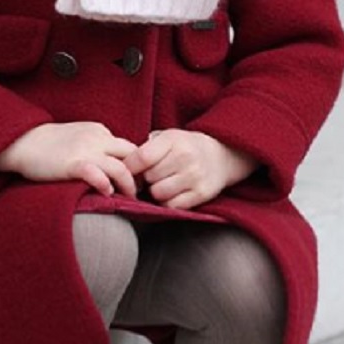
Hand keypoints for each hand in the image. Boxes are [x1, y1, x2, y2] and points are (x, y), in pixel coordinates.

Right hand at [0, 122, 138, 197]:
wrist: (23, 142)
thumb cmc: (49, 144)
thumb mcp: (79, 136)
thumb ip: (97, 144)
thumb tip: (114, 162)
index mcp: (99, 131)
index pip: (129, 147)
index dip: (137, 164)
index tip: (138, 178)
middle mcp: (97, 138)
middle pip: (132, 155)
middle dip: (139, 174)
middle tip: (140, 189)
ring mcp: (85, 151)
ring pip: (120, 167)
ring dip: (128, 185)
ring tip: (129, 196)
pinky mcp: (72, 164)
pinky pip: (97, 175)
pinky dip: (106, 186)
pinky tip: (107, 193)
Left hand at [125, 129, 257, 209]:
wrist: (222, 155)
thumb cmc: (185, 147)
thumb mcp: (168, 137)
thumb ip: (146, 148)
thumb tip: (120, 165)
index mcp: (173, 140)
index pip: (141, 158)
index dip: (129, 168)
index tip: (127, 172)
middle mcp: (185, 157)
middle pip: (148, 178)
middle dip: (144, 180)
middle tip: (150, 177)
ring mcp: (195, 176)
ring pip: (158, 194)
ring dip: (156, 192)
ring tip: (162, 184)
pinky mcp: (202, 193)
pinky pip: (172, 206)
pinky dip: (168, 202)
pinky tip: (172, 193)